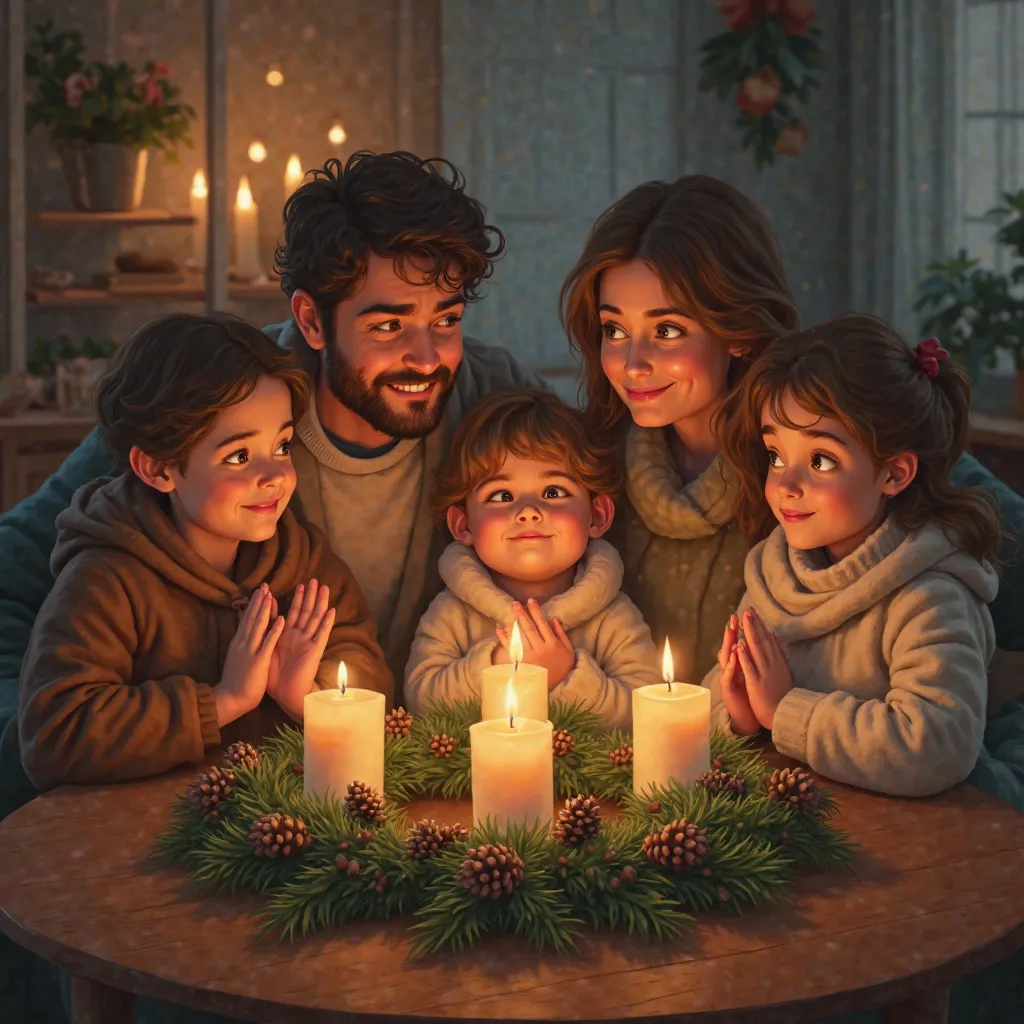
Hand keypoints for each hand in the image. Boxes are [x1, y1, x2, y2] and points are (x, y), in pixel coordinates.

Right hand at [216, 584, 283, 725]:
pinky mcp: (258, 661)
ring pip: (258, 626)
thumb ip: (241, 645)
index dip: (253, 604)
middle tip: (265, 585)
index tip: (259, 591)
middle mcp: (242, 643)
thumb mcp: (237, 658)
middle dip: (259, 601)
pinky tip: (282, 619)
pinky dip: (275, 630)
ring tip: (271, 594)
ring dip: (265, 609)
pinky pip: (268, 643)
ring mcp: (250, 651)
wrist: (229, 700)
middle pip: (251, 618)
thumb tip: (244, 634)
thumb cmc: (235, 681)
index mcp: (238, 643)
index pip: (246, 619)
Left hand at [268, 579, 335, 721]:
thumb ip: (270, 630)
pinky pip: (321, 634)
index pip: (295, 613)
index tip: (300, 584)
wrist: (284, 696)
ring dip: (319, 603)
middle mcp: (300, 637)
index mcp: (288, 637)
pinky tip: (331, 610)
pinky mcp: (314, 651)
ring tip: (324, 587)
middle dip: (310, 596)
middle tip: (315, 580)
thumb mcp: (268, 648)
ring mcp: (308, 643)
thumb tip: (267, 613)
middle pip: (307, 612)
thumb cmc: (274, 677)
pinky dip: (326, 622)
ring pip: (315, 618)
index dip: (298, 599)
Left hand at [495, 599, 575, 688]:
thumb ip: (561, 634)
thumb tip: (554, 618)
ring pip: (520, 637)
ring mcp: (530, 657)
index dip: (536, 611)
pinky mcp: (522, 664)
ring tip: (510, 613)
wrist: (559, 688)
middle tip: (515, 604)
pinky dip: (505, 639)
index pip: (542, 624)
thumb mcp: (569, 650)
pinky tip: (500, 629)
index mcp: (553, 644)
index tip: (530, 601)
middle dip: (522, 614)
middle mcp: (541, 649)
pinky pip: (512, 649)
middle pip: (530, 628)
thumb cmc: (564, 667)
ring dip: (514, 624)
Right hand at [718, 614, 758, 735]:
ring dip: (729, 643)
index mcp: (739, 665)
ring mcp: (728, 678)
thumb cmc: (751, 695)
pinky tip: (735, 654)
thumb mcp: (753, 674)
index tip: (746, 614)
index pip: (740, 643)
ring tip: (731, 630)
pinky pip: (729, 674)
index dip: (742, 629)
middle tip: (734, 617)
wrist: (747, 717)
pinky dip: (732, 663)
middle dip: (732, 631)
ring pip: (727, 658)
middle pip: (730, 647)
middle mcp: (731, 669)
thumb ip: (753, 660)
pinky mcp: (728, 688)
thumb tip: (758, 644)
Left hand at [735, 608, 792, 729]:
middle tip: (747, 609)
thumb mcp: (784, 669)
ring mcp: (764, 673)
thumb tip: (774, 633)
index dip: (760, 624)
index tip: (753, 611)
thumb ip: (779, 652)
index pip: (768, 638)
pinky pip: (749, 667)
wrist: (784, 714)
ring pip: (756, 649)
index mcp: (777, 661)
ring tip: (743, 619)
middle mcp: (772, 664)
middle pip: (762, 640)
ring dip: (749, 633)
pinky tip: (739, 645)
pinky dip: (745, 655)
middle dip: (754, 624)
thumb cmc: (782, 693)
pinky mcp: (756, 683)